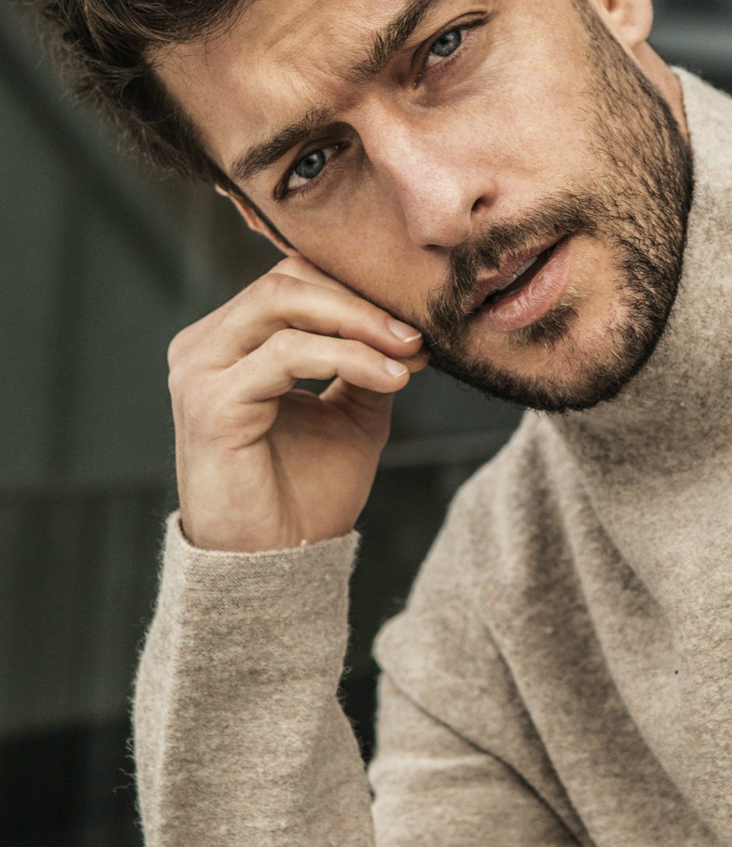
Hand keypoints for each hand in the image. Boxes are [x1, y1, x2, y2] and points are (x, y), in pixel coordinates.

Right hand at [167, 255, 426, 551]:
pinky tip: (391, 378)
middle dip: (360, 299)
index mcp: (230, 342)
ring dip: (358, 322)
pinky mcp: (210, 403)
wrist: (278, 566)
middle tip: (416, 330)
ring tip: (409, 350)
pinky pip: (286, 354)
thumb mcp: (351, 415)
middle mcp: (204, 347)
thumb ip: (368, 363)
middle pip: (286, 280)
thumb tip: (408, 326)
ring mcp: (200, 371)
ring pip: (283, 303)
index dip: (356, 289)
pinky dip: (347, 357)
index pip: (293, 280)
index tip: (416, 319)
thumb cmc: (305, 494)